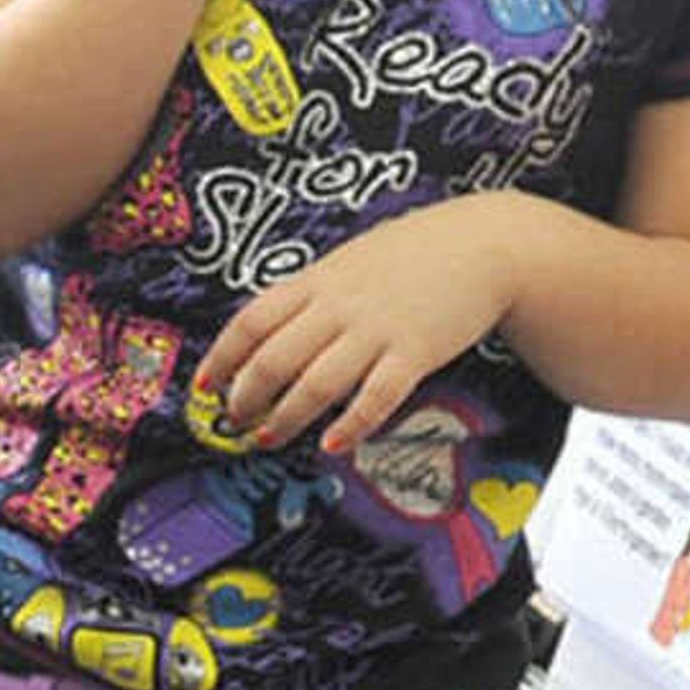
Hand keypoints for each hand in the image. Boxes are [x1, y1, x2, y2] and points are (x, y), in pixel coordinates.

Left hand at [201, 198, 518, 459]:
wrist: (485, 244)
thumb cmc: (412, 254)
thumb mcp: (349, 261)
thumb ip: (312, 294)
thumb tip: (270, 331)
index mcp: (317, 281)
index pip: (251, 322)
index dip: (222, 357)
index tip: (205, 386)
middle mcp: (339, 305)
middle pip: (274, 359)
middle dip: (246, 397)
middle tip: (235, 421)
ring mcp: (377, 329)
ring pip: (316, 383)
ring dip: (286, 417)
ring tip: (267, 438)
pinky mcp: (416, 352)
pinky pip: (376, 396)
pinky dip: (350, 424)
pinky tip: (332, 445)